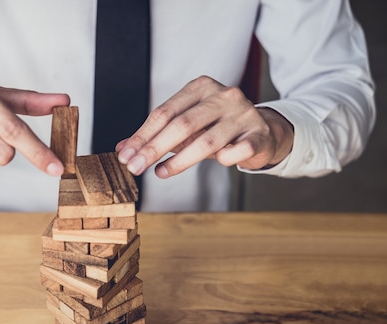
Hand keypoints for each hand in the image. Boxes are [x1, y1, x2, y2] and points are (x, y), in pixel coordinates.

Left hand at [115, 75, 293, 177]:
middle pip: (181, 124)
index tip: (125, 155)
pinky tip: (217, 164)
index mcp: (201, 87)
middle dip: (153, 148)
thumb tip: (123, 149)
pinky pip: (237, 151)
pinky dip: (224, 160)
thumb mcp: (187, 126)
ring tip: (160, 173)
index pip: (164, 112)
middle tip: (135, 168)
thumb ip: (157, 134)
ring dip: (180, 160)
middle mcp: (223, 96)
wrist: (263, 132)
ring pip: (206, 140)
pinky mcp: (258, 134)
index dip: (142, 136)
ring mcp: (243, 114)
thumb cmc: (218, 128)